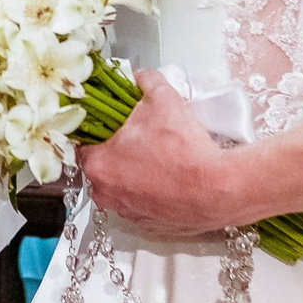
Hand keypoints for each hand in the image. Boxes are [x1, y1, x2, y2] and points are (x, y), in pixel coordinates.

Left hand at [81, 70, 244, 238]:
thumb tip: (141, 77)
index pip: (82, 141)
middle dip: (117, 148)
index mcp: (98, 164)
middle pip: (101, 164)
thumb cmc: (185, 150)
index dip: (98, 126)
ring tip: (157, 155)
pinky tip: (167, 177)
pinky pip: (141, 202)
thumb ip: (145, 81)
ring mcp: (126, 212)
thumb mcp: (164, 99)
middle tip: (139, 135)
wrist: (219, 190)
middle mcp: (105, 193)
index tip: (112, 120)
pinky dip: (150, 190)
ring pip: (121, 185)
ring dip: (133, 171)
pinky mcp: (148, 225)